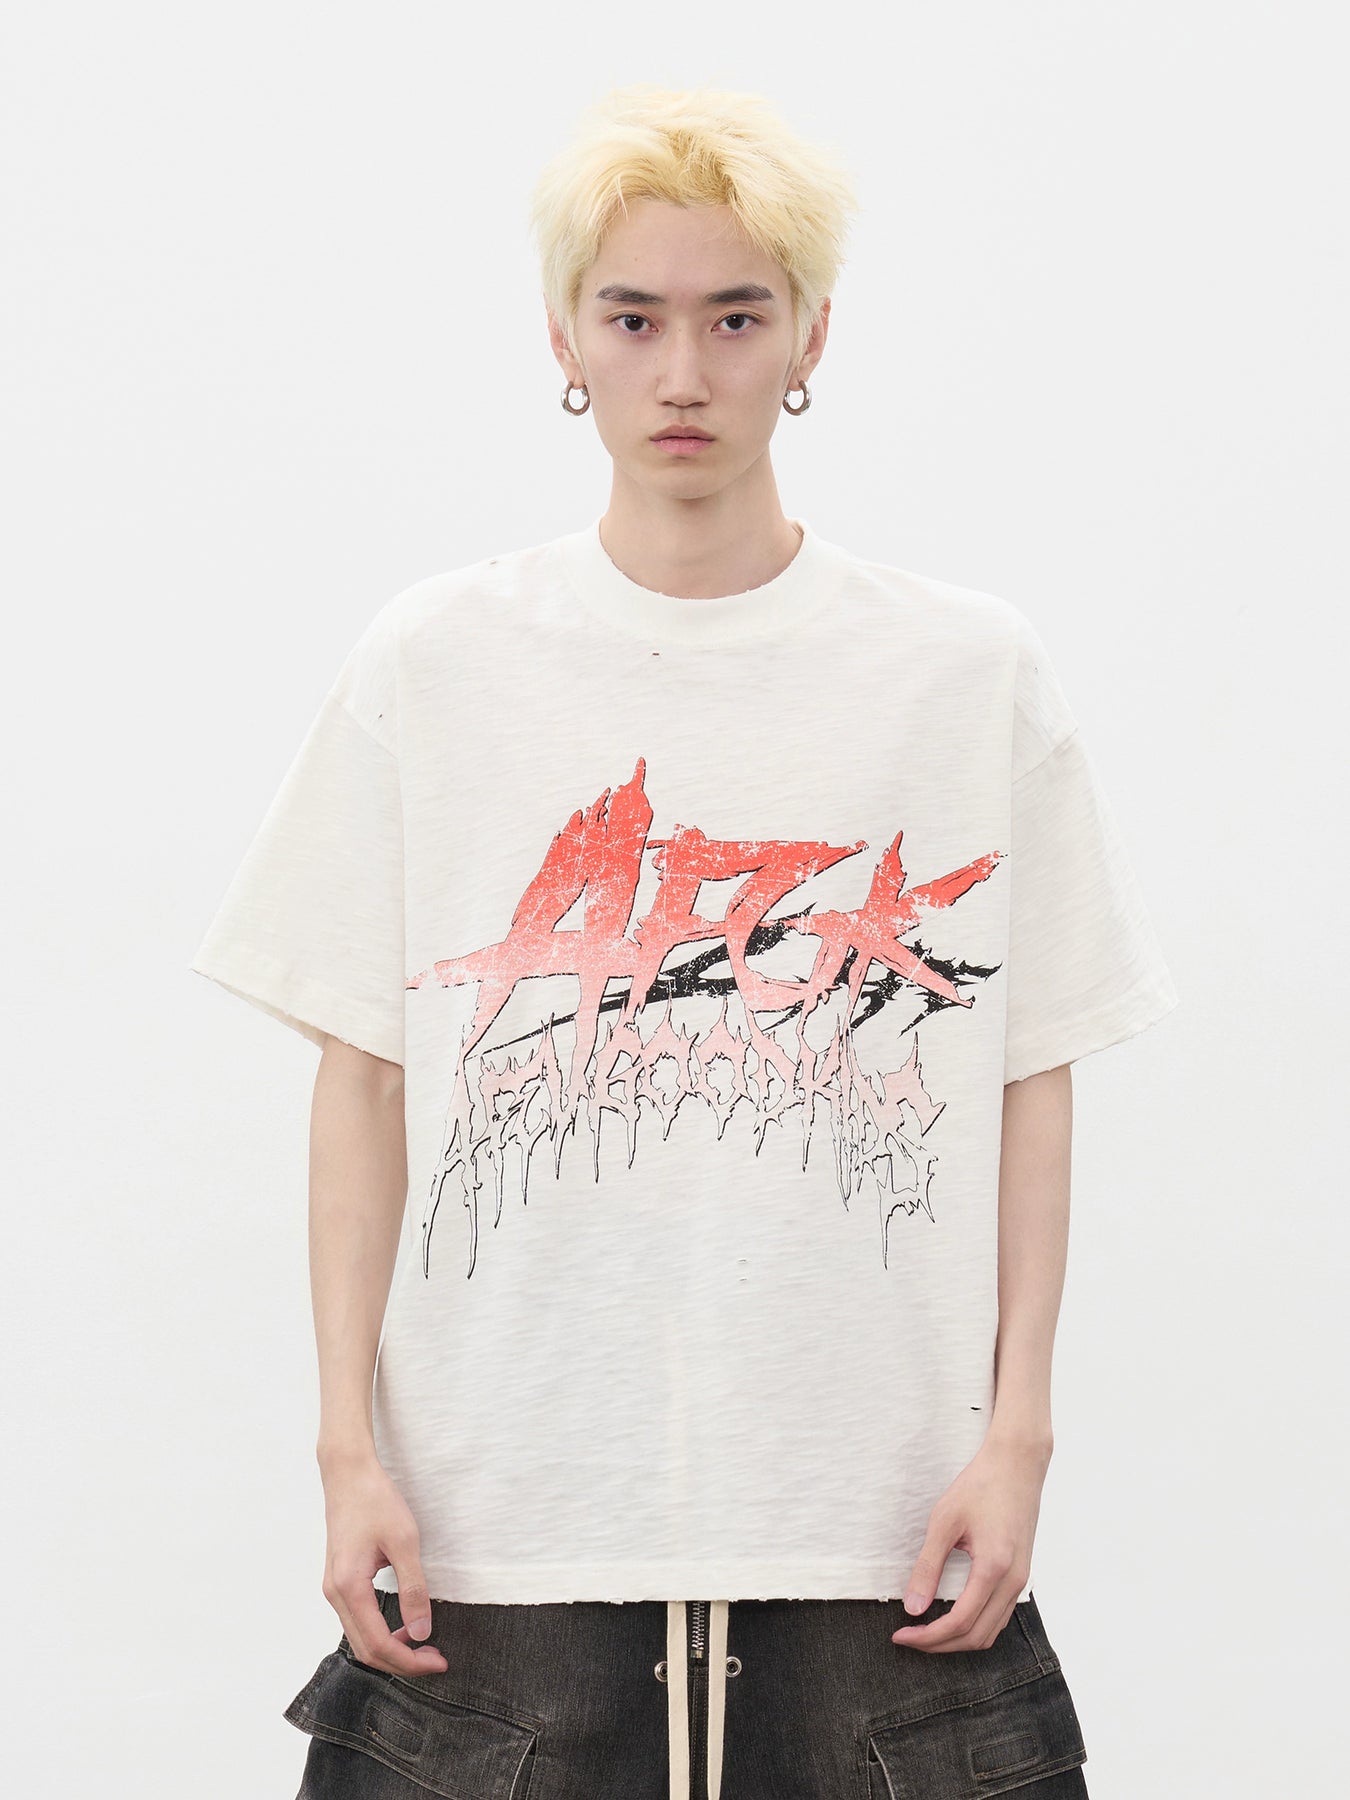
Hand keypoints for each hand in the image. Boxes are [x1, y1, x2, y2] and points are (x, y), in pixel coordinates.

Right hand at [318, 1447, 448, 1675]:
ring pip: (358, 1638)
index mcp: (349, 1587)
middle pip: (365, 1650)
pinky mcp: (338, 1581)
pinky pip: (356, 1621)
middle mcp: (335, 1594)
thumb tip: (421, 1632)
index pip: (378, 1644)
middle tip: (435, 1660)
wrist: (348, 1474)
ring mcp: (332, 1589)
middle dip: (401, 1662)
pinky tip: (402, 1626)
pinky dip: (379, 1633)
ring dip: (390, 1649)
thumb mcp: (404, 1541)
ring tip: (422, 1646)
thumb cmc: (376, 1501)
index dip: (409, 1661)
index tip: (438, 1662)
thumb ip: (413, 1588)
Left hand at [890, 1433, 1051, 1652]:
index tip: (900, 1634)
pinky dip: (975, 1626)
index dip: (928, 1637)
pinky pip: (1000, 1616)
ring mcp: (1021, 1580)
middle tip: (908, 1637)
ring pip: (991, 1631)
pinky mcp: (1021, 1574)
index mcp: (994, 1568)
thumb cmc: (979, 1486)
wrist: (1017, 1464)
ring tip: (926, 1631)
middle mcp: (1013, 1581)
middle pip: (977, 1636)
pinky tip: (952, 1616)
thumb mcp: (944, 1521)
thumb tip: (912, 1608)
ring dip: (958, 1640)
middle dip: (940, 1644)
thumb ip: (928, 1566)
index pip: (960, 1622)